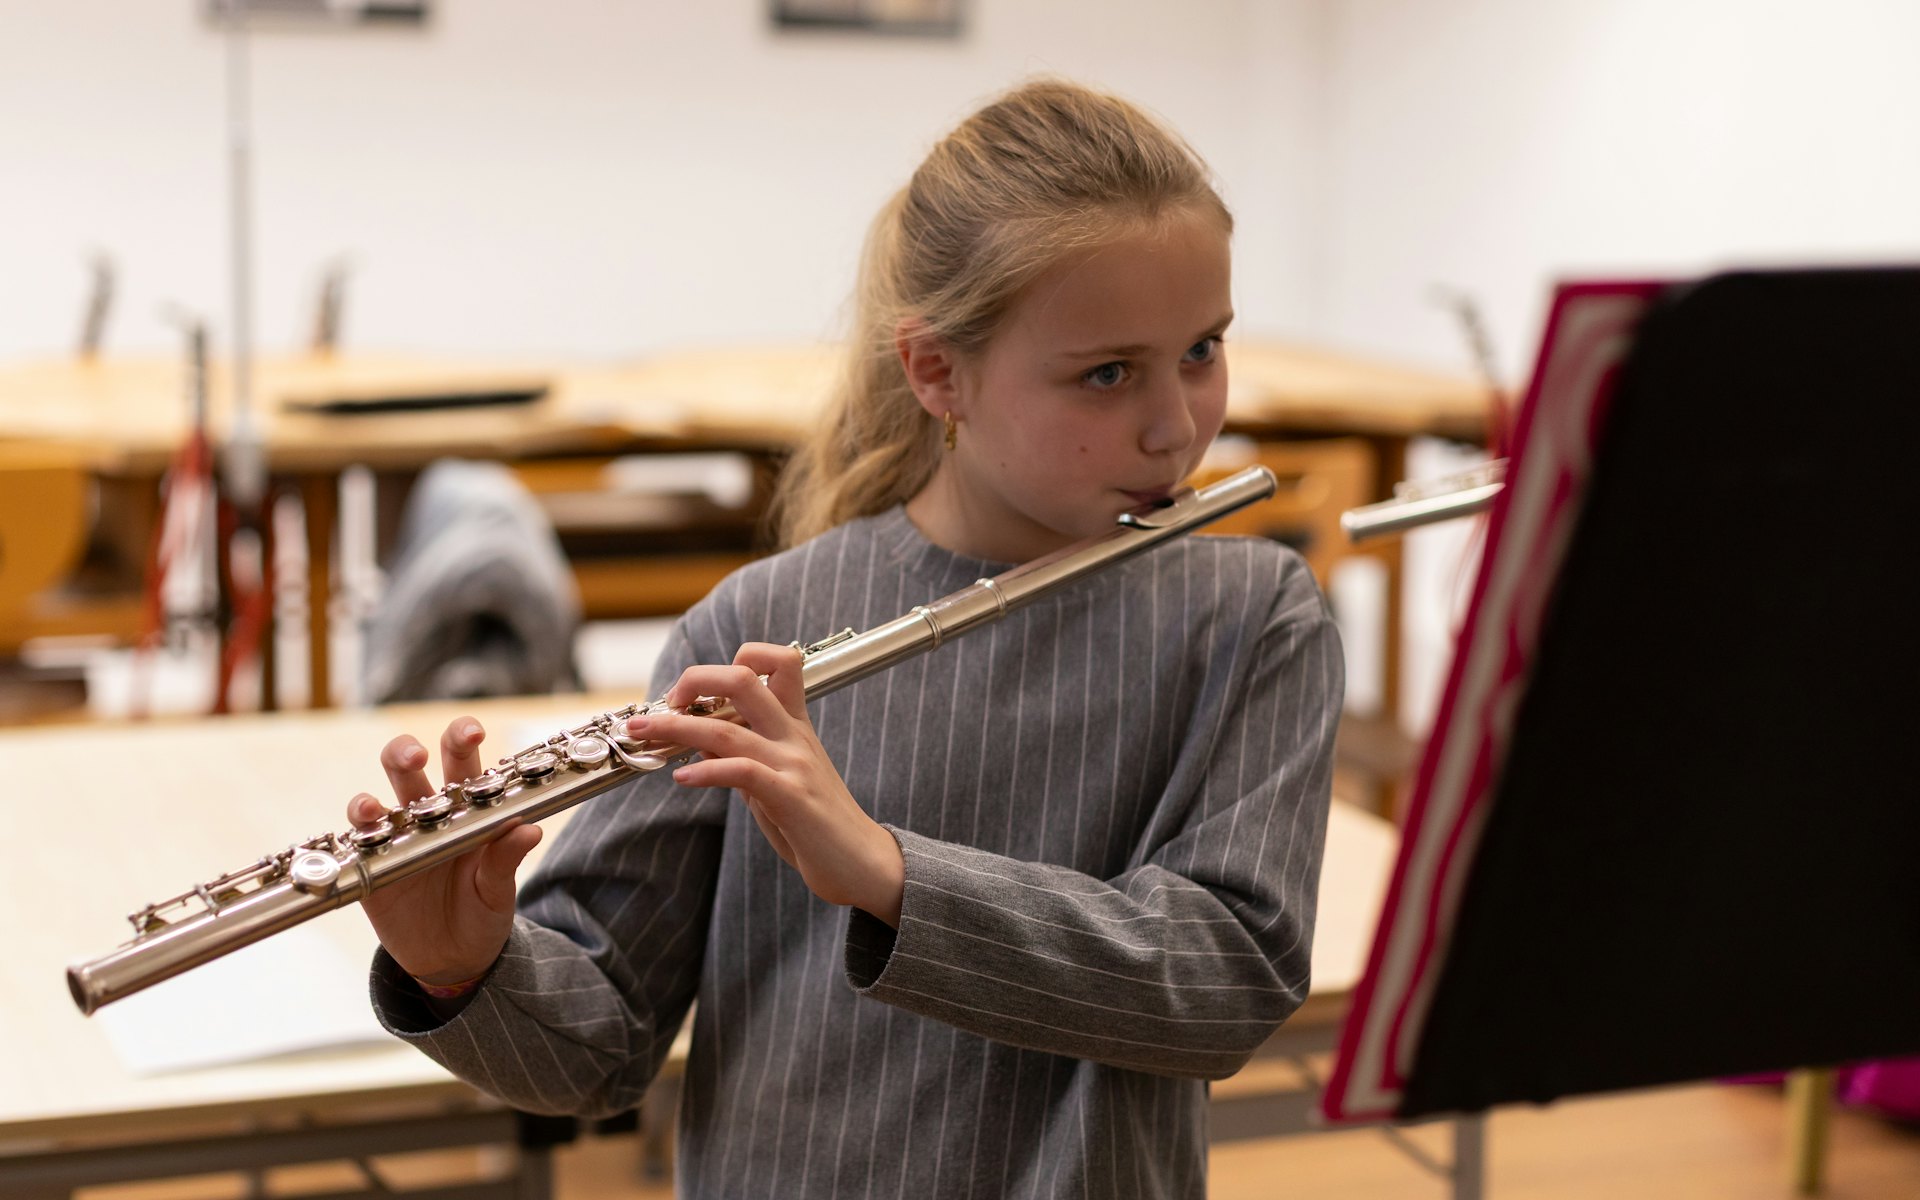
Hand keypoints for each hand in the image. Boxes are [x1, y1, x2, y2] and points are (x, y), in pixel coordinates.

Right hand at [348, 718, 541, 984]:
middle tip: (417, 756)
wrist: (453, 960)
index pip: (464, 763)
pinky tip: (364, 827)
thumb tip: (530, 830)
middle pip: (410, 768)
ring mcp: (395, 839)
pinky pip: (358, 842)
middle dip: (407, 751)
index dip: (462, 738)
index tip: (473, 730)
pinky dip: (358, 831)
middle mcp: (427, 815)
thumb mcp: (499, 890)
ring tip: (377, 807)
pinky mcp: (370, 867)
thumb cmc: (483, 914)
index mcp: (467, 810)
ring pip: (376, 799)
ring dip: (371, 798)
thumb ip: (506, 859)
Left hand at [630, 643, 905, 925]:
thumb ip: (743, 758)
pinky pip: (743, 772)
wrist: (863, 864)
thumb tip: (700, 740)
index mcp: (795, 726)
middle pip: (743, 678)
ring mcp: (794, 765)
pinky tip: (683, 777)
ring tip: (644, 734)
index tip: (695, 690)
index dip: (734, 662)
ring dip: (676, 727)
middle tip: (664, 702)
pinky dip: (706, 771)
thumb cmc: (817, 826)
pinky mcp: (792, 798)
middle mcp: (794, 736)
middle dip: (694, 680)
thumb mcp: (775, 782)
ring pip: (727, 728)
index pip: (776, 663)